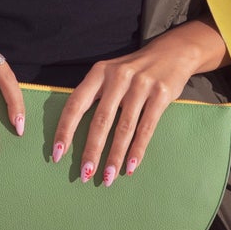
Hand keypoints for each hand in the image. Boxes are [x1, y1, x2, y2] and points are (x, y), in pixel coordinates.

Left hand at [50, 18, 227, 185]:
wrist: (173, 52)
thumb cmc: (134, 70)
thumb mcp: (110, 74)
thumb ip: (94, 95)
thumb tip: (72, 132)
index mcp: (99, 72)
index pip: (76, 104)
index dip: (65, 130)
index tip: (57, 154)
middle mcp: (118, 77)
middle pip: (100, 120)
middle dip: (92, 151)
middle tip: (86, 174)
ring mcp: (141, 85)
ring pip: (124, 128)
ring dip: (115, 157)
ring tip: (108, 177)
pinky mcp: (161, 95)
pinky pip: (146, 128)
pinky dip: (137, 150)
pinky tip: (130, 167)